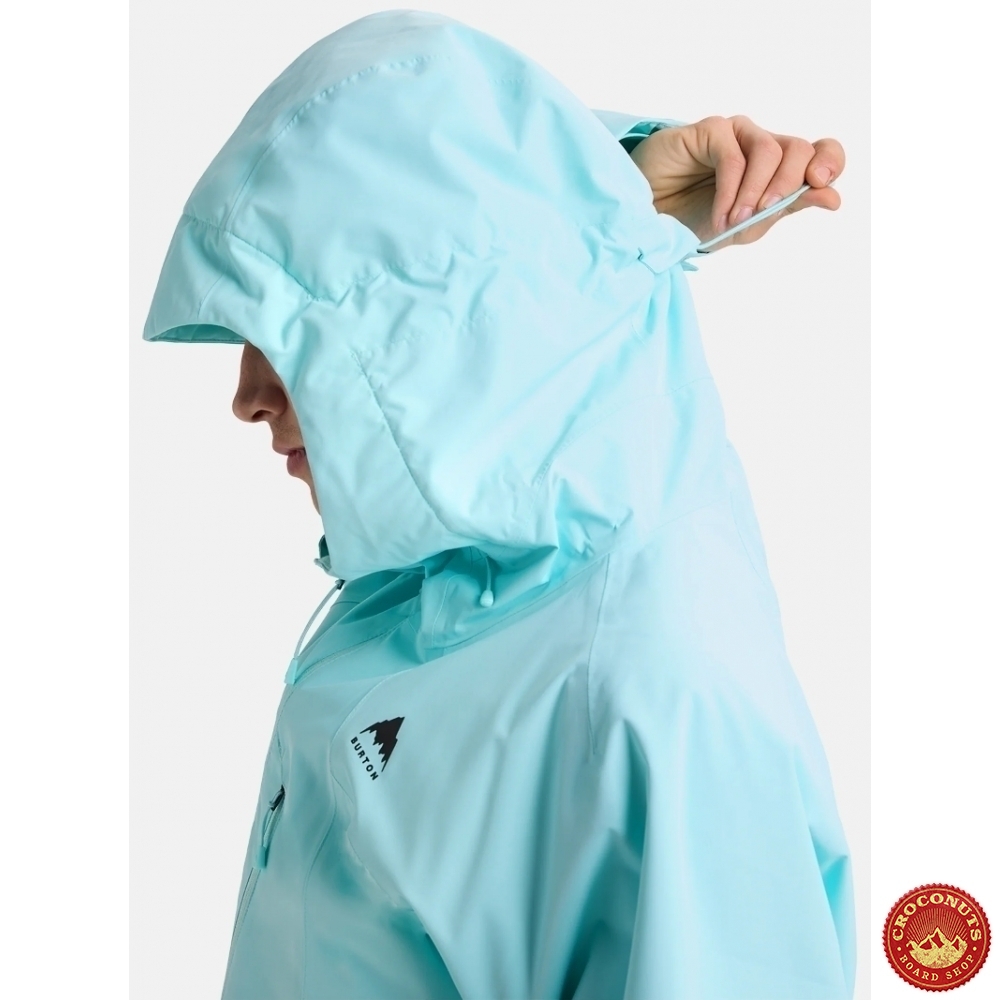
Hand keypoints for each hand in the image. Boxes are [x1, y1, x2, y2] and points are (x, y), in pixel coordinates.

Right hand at [628, 115, 844, 246]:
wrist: (653, 220)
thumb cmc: (697, 220)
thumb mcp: (748, 226)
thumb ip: (787, 208)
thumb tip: (833, 197)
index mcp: (779, 168)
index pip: (821, 152)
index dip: (829, 162)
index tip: (821, 184)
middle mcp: (763, 146)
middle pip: (799, 149)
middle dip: (786, 187)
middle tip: (759, 215)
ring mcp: (737, 135)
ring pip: (769, 150)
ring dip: (755, 193)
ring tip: (733, 221)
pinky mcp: (710, 130)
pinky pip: (733, 156)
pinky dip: (730, 190)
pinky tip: (719, 215)